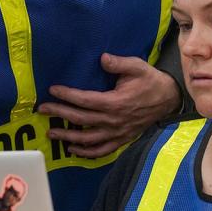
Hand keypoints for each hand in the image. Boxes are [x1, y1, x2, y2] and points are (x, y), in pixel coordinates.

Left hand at [39, 54, 179, 156]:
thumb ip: (119, 63)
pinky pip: (102, 150)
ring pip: (88, 139)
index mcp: (116, 102)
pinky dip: (86, 152)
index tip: (53, 90)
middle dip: (60, 114)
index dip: (67, 95)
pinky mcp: (122, 139)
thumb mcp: (137, 66)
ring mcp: (118, 133)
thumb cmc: (150, 80)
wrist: (169, 99)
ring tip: (51, 132)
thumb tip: (102, 58)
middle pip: (81, 119)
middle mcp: (114, 120)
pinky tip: (73, 149)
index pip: (85, 100)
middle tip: (42, 110)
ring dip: (68, 137)